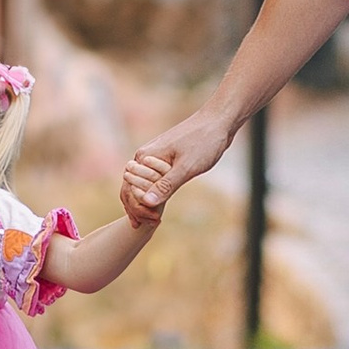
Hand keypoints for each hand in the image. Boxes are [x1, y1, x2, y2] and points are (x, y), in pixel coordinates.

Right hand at [120, 104, 234, 227]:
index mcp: (145, 157)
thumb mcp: (187, 166)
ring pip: (138, 185)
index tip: (153, 220)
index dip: (138, 208)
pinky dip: (150, 195)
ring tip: (145, 222)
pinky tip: (154, 208)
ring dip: (140, 203)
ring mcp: (153, 158)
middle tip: (144, 226)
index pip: (130, 188)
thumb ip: (167, 185)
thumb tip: (147, 202)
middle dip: (135, 208)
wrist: (218, 122)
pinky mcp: (164, 160)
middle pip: (130, 187)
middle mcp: (144, 157)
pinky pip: (150, 180)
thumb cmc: (204, 141)